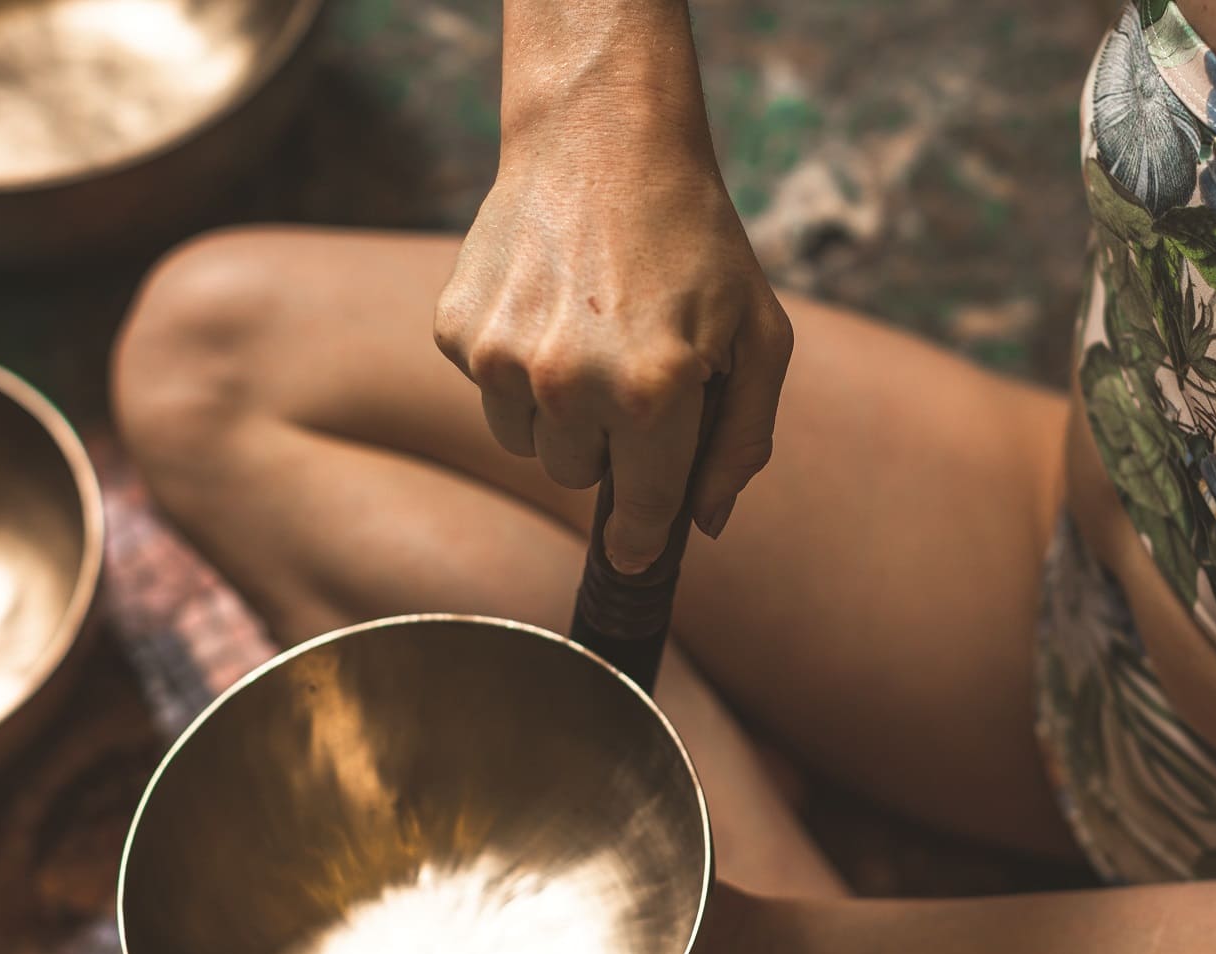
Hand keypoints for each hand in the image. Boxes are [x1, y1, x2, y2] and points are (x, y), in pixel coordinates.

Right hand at [434, 88, 793, 572]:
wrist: (603, 139)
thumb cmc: (697, 241)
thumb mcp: (759, 337)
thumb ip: (742, 441)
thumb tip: (702, 526)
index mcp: (652, 394)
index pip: (642, 511)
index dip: (642, 537)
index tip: (634, 552)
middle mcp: (569, 385)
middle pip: (577, 479)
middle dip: (608, 443)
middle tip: (631, 372)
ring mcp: (502, 358)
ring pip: (527, 443)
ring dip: (556, 411)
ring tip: (587, 334)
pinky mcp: (456, 331)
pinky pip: (488, 391)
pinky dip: (514, 365)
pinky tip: (547, 303)